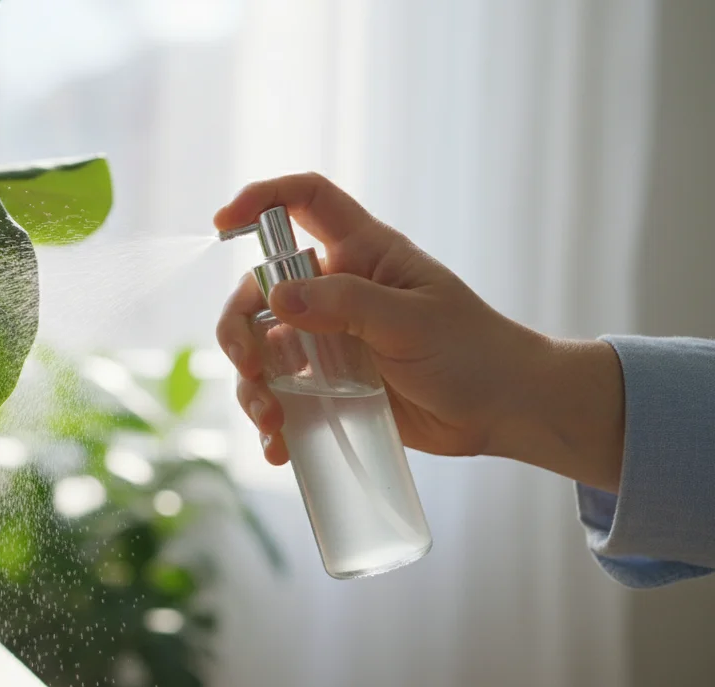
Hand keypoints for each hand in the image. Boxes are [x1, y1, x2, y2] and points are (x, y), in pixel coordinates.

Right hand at [214, 173, 624, 491]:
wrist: (505, 410)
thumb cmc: (474, 352)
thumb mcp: (412, 321)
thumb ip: (346, 304)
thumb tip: (277, 297)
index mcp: (362, 253)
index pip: (304, 201)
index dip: (260, 199)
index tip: (223, 222)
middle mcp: (337, 291)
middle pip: (260, 289)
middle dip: (239, 326)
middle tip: (249, 366)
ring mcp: (330, 340)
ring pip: (262, 348)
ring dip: (252, 384)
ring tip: (271, 419)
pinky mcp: (331, 385)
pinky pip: (283, 394)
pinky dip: (272, 419)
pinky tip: (280, 446)